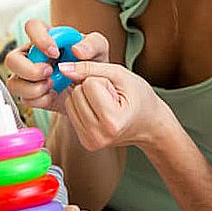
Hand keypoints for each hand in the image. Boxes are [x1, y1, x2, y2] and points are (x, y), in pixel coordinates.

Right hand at [4, 18, 109, 112]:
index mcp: (45, 37)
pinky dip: (40, 100)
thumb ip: (92, 44)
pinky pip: (24, 99)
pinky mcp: (29, 94)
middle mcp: (30, 55)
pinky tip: (54, 95)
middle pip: (11, 59)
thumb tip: (76, 50)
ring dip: (33, 88)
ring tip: (53, 86)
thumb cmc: (92, 63)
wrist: (91, 90)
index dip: (39, 39)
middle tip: (49, 73)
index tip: (55, 52)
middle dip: (29, 69)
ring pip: (13, 82)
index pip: (31, 27)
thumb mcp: (99, 49)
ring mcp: (26, 76)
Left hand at [58, 60, 172, 150]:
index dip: (102, 80)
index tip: (116, 91)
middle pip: (77, 93)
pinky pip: (71, 112)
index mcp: (112, 121)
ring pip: (70, 101)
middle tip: (111, 98)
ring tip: (106, 104)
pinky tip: (99, 111)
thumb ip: (90, 68)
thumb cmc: (139, 97)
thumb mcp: (120, 75)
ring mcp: (91, 141)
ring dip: (85, 97)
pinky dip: (83, 106)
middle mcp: (99, 136)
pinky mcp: (85, 142)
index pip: (89, 84)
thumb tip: (63, 68)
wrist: (149, 124)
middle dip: (92, 88)